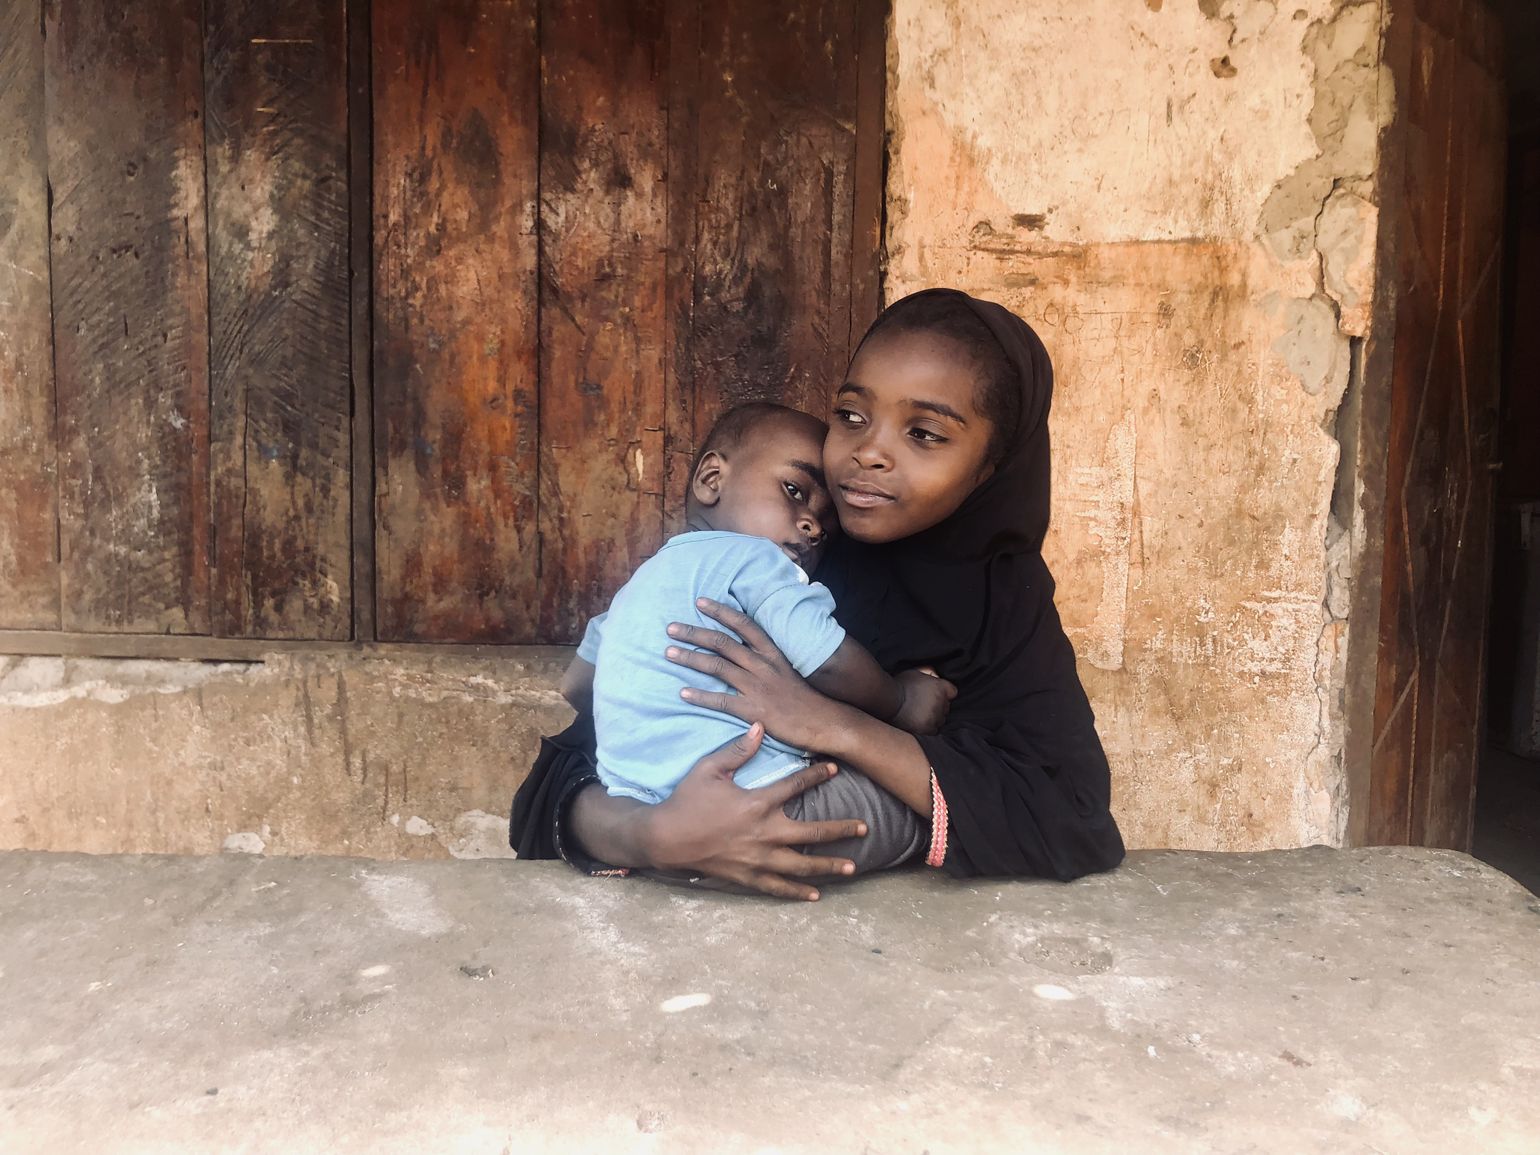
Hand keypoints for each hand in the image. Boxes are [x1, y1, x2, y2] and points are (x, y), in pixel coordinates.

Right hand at [645, 723, 867, 900]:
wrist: (665, 839)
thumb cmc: (687, 801)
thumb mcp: (709, 769)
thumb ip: (738, 749)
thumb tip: (760, 727)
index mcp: (757, 803)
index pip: (795, 786)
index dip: (817, 775)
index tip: (835, 767)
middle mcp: (765, 834)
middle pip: (812, 833)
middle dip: (841, 830)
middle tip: (864, 828)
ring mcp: (758, 859)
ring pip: (802, 865)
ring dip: (830, 865)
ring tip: (853, 867)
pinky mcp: (748, 877)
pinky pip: (778, 887)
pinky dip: (798, 891)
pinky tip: (816, 894)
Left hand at [664, 598, 839, 751]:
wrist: (821, 721)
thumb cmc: (802, 696)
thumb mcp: (785, 668)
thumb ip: (763, 657)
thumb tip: (741, 647)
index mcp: (770, 652)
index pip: (742, 624)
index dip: (720, 611)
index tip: (700, 602)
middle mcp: (761, 664)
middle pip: (722, 643)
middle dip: (694, 633)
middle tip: (671, 627)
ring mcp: (756, 686)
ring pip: (716, 667)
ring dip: (689, 659)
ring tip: (668, 652)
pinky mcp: (753, 709)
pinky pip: (720, 701)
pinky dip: (700, 696)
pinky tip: (683, 693)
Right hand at [891, 667, 956, 734]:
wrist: (888, 700)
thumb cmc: (899, 685)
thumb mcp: (916, 674)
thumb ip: (929, 678)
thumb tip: (933, 679)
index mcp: (940, 687)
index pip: (953, 692)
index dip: (945, 694)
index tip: (936, 695)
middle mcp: (941, 702)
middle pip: (947, 707)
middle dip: (938, 707)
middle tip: (924, 706)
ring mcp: (935, 716)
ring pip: (942, 720)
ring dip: (934, 718)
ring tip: (920, 715)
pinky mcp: (928, 728)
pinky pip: (935, 730)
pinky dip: (929, 728)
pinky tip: (919, 723)